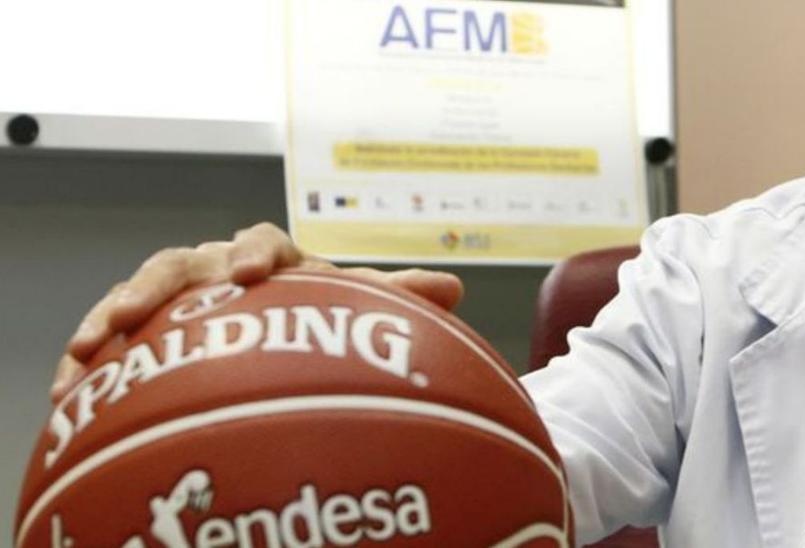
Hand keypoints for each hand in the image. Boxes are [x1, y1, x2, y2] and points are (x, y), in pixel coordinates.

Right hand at [51, 222, 462, 400]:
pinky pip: (109, 332)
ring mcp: (176, 293)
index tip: (252, 273)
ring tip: (89, 347)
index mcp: (271, 258)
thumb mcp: (350, 308)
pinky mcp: (143, 325)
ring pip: (138, 294)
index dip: (255, 253)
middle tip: (143, 309)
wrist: (277, 329)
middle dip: (159, 283)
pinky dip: (88, 354)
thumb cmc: (316, 314)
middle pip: (183, 261)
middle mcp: (216, 268)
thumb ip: (393, 297)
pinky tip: (66, 386)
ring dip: (114, 316)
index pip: (262, 242)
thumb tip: (453, 286)